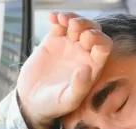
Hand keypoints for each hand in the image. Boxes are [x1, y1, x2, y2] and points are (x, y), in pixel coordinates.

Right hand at [16, 12, 112, 128]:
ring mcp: (69, 46)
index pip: (104, 46)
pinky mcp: (53, 41)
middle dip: (86, 24)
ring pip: (77, 24)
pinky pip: (59, 25)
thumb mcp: (68, 101)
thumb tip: (87, 68)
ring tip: (62, 19)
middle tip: (74, 26)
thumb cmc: (53, 105)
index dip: (99, 38)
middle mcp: (83, 54)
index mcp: (92, 67)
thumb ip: (80, 87)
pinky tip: (52, 17)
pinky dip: (57, 18)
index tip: (86, 38)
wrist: (32, 102)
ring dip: (72, 18)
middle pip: (93, 30)